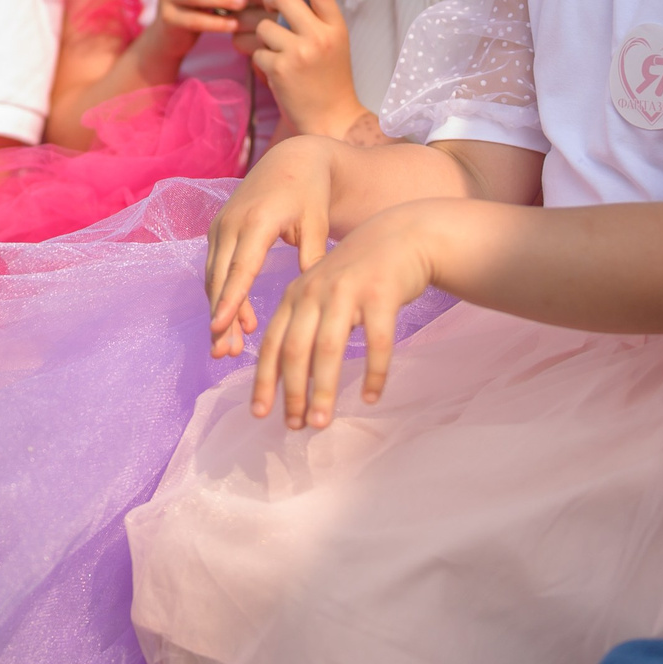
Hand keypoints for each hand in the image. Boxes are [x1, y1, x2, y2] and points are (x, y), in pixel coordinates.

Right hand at [205, 135, 336, 357]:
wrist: (293, 159)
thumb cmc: (311, 193)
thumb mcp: (317, 223)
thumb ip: (311, 257)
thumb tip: (309, 295)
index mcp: (258, 220)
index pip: (240, 268)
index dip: (230, 301)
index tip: (220, 329)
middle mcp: (232, 222)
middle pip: (221, 279)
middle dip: (220, 318)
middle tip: (224, 353)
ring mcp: (221, 225)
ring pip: (214, 277)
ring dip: (219, 312)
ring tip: (228, 349)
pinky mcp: (219, 230)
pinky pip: (216, 269)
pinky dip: (222, 296)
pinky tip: (234, 323)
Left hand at [251, 0, 365, 139]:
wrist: (332, 119)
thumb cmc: (330, 79)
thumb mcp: (335, 43)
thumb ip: (317, 19)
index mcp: (337, 27)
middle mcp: (320, 37)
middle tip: (269, 3)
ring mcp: (299, 53)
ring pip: (265, 25)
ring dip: (264, 36)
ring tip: (278, 50)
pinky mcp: (279, 70)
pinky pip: (258, 51)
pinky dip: (262, 59)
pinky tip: (276, 71)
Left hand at [251, 198, 436, 428]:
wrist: (401, 237)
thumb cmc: (358, 276)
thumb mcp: (323, 294)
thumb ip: (305, 327)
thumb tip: (291, 382)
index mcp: (296, 295)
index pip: (272, 343)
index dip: (265, 380)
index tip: (260, 413)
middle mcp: (315, 291)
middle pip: (295, 349)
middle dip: (292, 392)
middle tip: (295, 426)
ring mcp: (347, 291)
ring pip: (329, 349)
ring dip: (323, 390)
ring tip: (322, 422)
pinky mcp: (381, 293)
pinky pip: (376, 341)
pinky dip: (373, 372)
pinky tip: (372, 396)